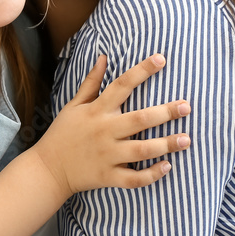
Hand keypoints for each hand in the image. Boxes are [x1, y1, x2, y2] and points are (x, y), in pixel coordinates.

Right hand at [31, 54, 190, 199]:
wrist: (48, 169)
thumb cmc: (63, 133)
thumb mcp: (73, 105)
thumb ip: (91, 83)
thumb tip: (104, 57)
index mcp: (96, 111)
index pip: (122, 85)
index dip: (142, 71)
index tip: (161, 59)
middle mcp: (104, 131)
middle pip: (139, 119)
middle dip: (165, 112)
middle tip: (187, 106)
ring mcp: (107, 155)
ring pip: (141, 150)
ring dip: (166, 144)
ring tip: (186, 139)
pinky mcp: (108, 176)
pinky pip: (134, 178)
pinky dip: (151, 174)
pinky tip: (167, 167)